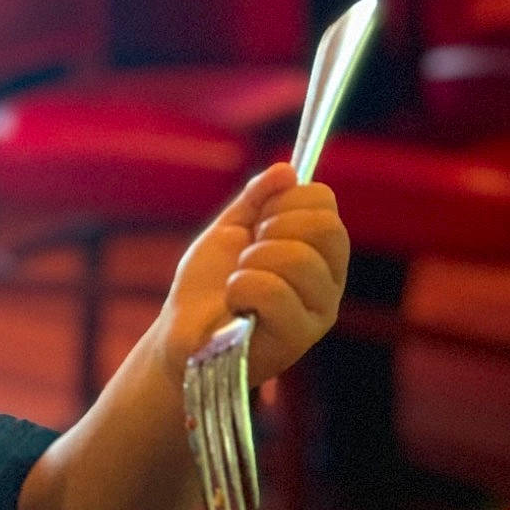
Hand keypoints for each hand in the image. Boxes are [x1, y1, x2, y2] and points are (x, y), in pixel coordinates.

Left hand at [160, 163, 348, 385]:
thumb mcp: (229, 230)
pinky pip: (275, 291)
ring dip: (253, 261)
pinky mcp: (298, 338)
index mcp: (317, 252)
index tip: (257, 219)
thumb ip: (257, 198)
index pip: (324, 204)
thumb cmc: (209, 286)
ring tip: (238, 279)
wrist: (180, 335)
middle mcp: (328, 281)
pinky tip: (235, 302)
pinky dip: (242, 287)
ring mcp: (318, 312)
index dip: (284, 199)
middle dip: (275, 227)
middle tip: (249, 250)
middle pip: (326, 227)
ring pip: (299, 258)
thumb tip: (287, 170)